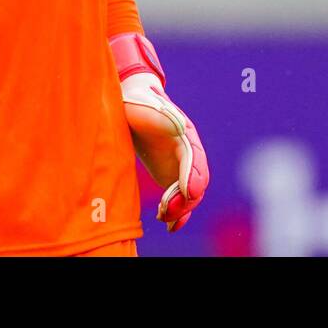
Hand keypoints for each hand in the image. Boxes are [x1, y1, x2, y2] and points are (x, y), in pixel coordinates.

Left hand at [110, 33, 208, 231]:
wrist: (130, 103)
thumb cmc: (136, 102)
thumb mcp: (143, 105)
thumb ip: (159, 116)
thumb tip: (179, 128)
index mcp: (185, 133)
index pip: (194, 158)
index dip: (193, 177)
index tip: (188, 193)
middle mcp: (187, 152)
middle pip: (196, 181)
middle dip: (185, 200)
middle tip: (165, 211)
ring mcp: (180, 166)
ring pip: (189, 195)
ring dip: (180, 209)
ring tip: (162, 217)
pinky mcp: (170, 176)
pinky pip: (180, 199)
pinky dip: (177, 213)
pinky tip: (167, 224)